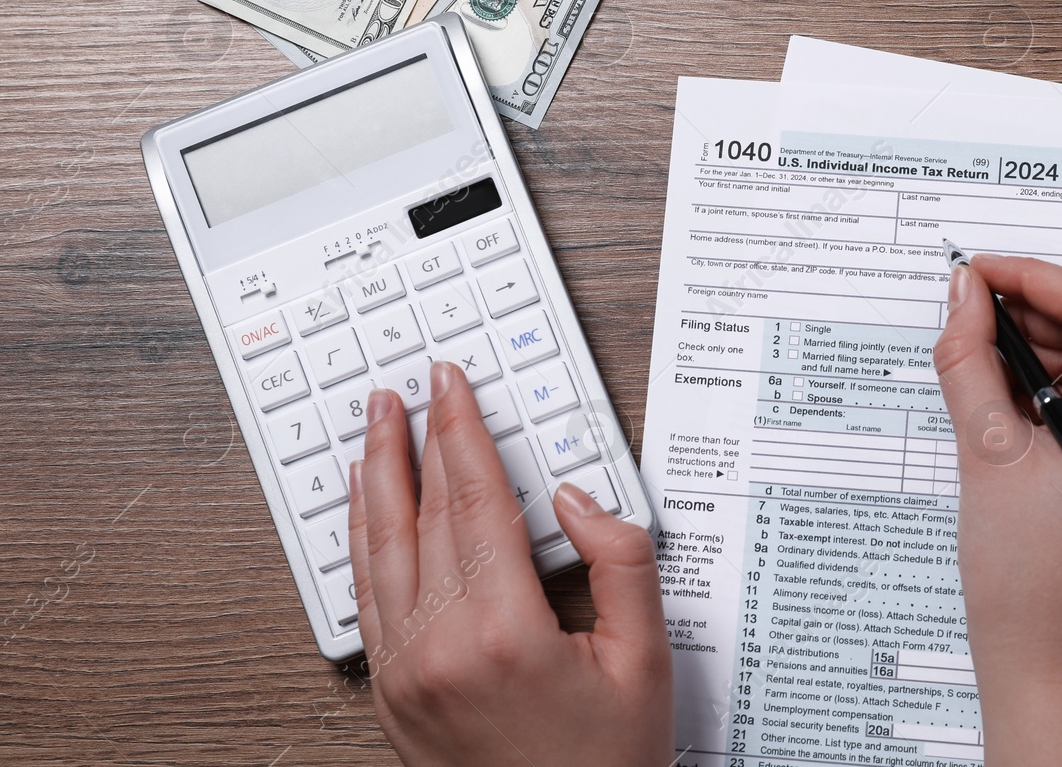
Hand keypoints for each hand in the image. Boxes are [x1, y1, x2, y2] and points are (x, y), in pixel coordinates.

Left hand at [349, 362, 672, 766]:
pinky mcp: (391, 696)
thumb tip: (578, 499)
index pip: (476, 502)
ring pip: (379, 551)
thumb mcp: (647, 660)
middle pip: (422, 516)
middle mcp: (441, 650)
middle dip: (416, 441)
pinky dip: (362, 543)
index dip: (463, 433)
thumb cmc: (606, 765)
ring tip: (376, 429)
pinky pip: (366, 598)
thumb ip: (622, 565)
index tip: (453, 386)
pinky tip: (366, 511)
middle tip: (411, 388)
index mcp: (506, 633)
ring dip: (375, 480)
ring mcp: (406, 675)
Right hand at [933, 255, 1061, 766]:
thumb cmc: (1035, 590)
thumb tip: (964, 297)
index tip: (978, 271)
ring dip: (1044, 346)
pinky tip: (1008, 386)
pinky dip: (1058, 383)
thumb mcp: (988, 456)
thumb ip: (971, 360)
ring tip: (979, 347)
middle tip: (968, 303)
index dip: (1029, 278)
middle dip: (1034, 310)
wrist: (1057, 668)